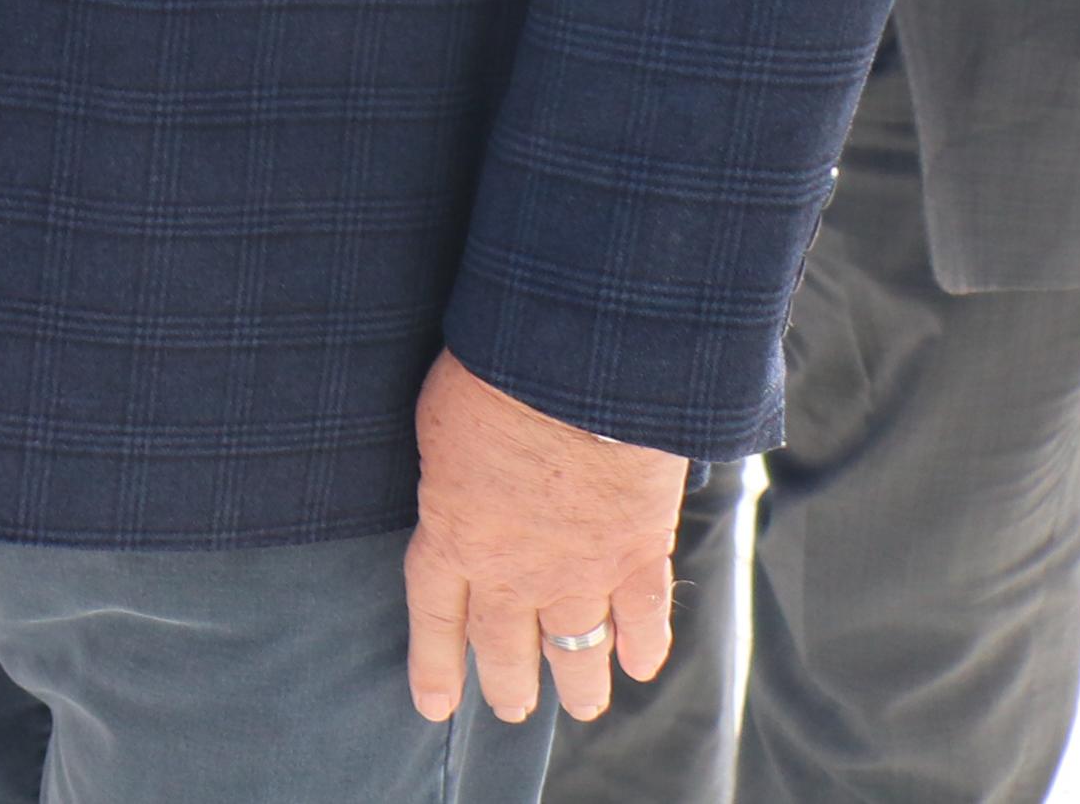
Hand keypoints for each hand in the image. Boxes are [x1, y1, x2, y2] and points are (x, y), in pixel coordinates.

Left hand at [401, 353, 683, 728]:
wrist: (575, 373)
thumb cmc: (492, 380)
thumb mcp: (436, 428)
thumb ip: (448, 478)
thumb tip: (455, 489)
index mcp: (453, 539)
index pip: (436, 620)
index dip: (435, 667)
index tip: (435, 707)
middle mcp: (512, 573)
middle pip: (505, 647)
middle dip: (507, 683)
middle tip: (510, 707)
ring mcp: (579, 571)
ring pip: (576, 650)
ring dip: (578, 685)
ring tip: (581, 706)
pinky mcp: (637, 555)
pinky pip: (643, 619)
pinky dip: (644, 647)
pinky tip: (641, 665)